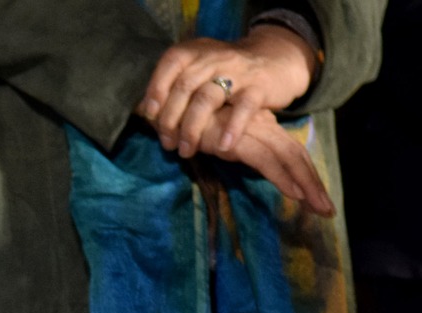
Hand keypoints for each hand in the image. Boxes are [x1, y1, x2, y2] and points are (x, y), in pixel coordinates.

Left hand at [140, 27, 315, 158]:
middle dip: (171, 119)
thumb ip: (177, 86)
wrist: (277, 61)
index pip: (170, 64)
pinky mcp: (259, 87)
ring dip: (193, 128)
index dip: (156, 89)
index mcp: (197, 52)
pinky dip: (231, 128)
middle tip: (167, 144)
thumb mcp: (201, 70)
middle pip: (185, 87)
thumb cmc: (229, 74)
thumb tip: (144, 114)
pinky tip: (222, 147)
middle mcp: (214, 59)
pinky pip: (243, 108)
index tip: (149, 116)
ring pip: (208, 98)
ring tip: (186, 151)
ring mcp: (238, 72)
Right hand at [198, 107, 334, 215]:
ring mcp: (252, 131)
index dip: (306, 174)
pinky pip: (267, 161)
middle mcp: (263, 127)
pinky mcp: (238, 140)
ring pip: (289, 158)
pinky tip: (294, 194)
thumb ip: (241, 148)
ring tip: (318, 208)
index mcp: (262, 127)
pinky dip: (282, 177)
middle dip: (314, 184)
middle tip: (328, 211)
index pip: (291, 152)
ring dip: (306, 185)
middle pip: (296, 156)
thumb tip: (257, 165)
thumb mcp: (224, 139)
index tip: (316, 200)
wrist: (172, 109)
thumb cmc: (194, 125)